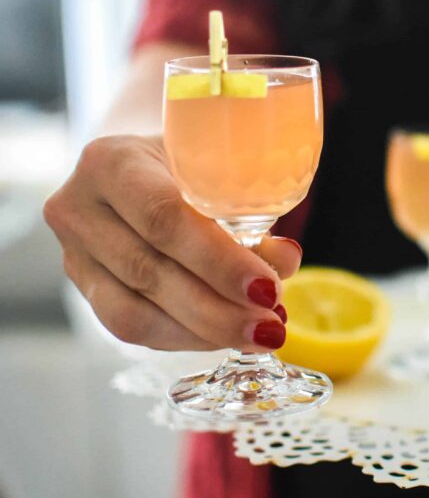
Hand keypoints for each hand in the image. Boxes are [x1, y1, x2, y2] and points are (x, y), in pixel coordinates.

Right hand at [44, 135, 301, 351]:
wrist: (148, 164)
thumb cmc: (193, 162)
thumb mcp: (222, 172)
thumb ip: (251, 214)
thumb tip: (285, 260)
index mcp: (112, 161)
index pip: (164, 218)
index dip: (218, 261)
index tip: (268, 288)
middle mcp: (79, 207)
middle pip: (149, 271)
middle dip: (219, 308)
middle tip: (272, 326)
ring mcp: (74, 251)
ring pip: (134, 311)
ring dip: (206, 331)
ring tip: (260, 333)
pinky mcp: (83, 286)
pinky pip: (130, 326)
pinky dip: (185, 337)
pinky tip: (226, 336)